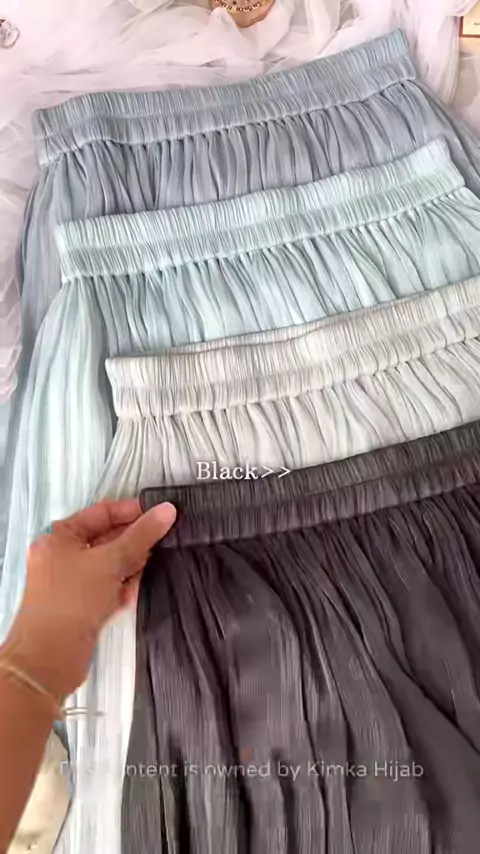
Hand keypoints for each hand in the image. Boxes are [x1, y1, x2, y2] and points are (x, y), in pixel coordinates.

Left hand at [1, 499, 175, 702]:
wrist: (50, 657)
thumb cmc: (74, 598)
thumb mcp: (111, 560)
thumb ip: (142, 535)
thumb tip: (169, 510)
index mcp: (60, 536)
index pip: (102, 512)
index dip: (131, 511)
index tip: (161, 515)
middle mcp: (63, 556)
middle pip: (107, 538)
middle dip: (135, 540)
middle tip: (166, 540)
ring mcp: (72, 583)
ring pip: (110, 564)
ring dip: (132, 564)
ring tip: (156, 564)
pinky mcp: (82, 606)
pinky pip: (108, 587)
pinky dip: (123, 587)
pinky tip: (138, 590)